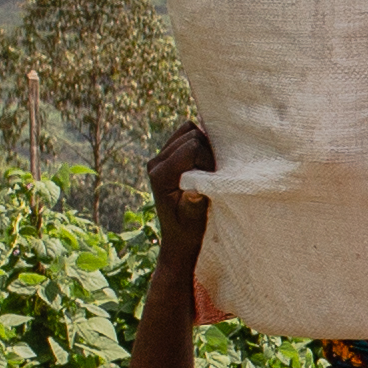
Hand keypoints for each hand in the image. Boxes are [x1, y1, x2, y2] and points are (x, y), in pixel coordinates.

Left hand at [145, 120, 214, 241]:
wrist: (178, 236)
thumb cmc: (188, 230)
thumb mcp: (192, 222)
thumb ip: (192, 205)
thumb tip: (194, 191)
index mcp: (160, 175)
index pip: (192, 147)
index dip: (208, 159)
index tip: (211, 179)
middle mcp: (156, 162)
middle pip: (191, 134)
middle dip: (207, 151)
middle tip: (210, 175)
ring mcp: (159, 156)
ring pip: (188, 130)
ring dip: (204, 145)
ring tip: (206, 169)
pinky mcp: (166, 154)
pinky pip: (186, 133)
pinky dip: (199, 142)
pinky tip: (202, 161)